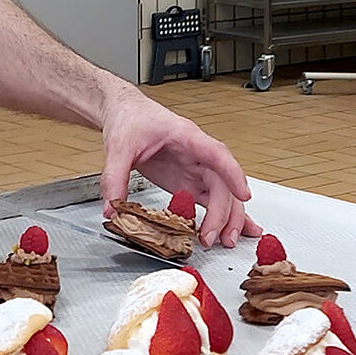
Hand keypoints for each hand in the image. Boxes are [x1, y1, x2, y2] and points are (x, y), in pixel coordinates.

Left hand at [98, 88, 255, 248]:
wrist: (125, 114)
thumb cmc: (131, 119)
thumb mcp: (118, 148)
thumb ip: (115, 178)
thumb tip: (112, 209)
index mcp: (187, 137)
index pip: (217, 154)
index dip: (232, 174)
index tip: (243, 195)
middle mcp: (197, 154)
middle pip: (222, 183)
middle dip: (224, 212)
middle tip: (214, 238)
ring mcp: (195, 169)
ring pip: (222, 194)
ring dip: (228, 218)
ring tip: (227, 240)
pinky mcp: (188, 182)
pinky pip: (210, 200)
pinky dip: (222, 217)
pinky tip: (230, 231)